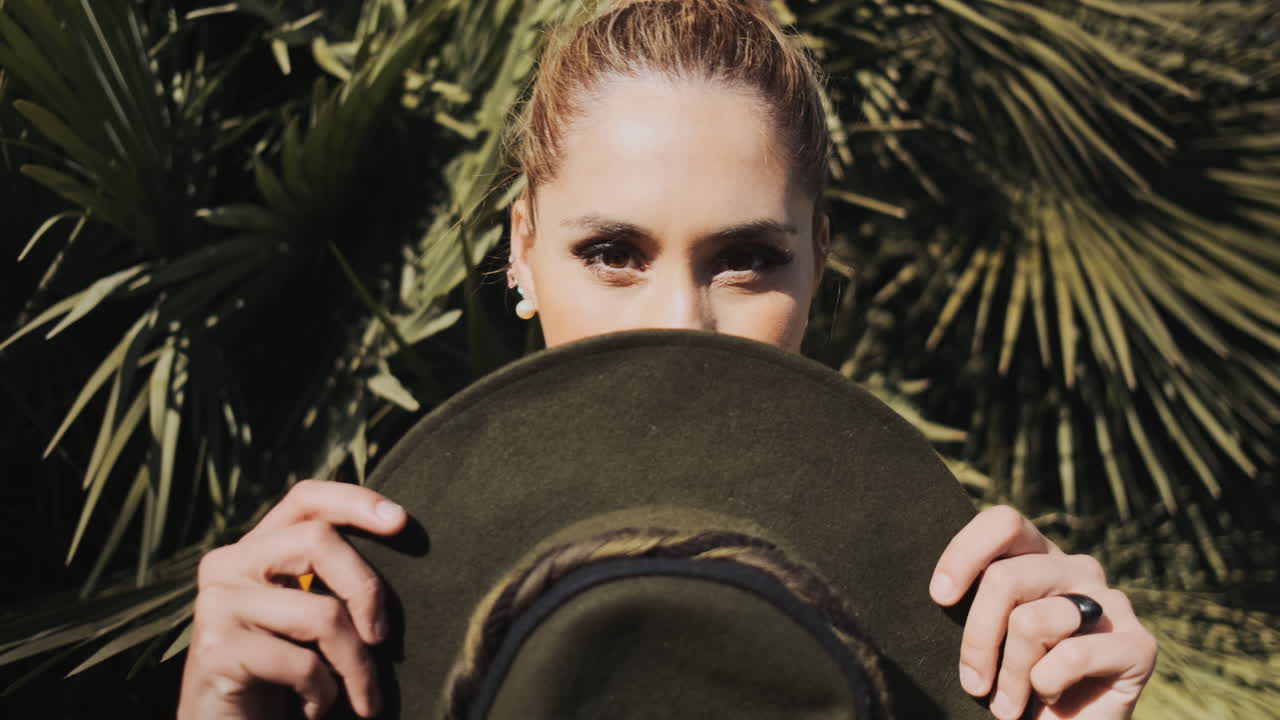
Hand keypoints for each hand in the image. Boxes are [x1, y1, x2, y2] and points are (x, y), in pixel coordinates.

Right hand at [177, 480, 407, 719]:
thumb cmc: (283, 677)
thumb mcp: (310, 617)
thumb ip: (332, 579)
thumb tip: (399, 534)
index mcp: (255, 549)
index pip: (306, 499)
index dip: (355, 501)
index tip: (401, 522)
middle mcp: (227, 564)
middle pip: (319, 541)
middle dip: (367, 590)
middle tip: (382, 639)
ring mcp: (217, 604)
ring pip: (321, 612)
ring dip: (357, 665)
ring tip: (363, 698)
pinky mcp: (215, 649)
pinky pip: (301, 663)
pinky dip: (324, 694)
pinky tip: (314, 709)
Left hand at [930, 506, 1156, 719]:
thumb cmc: (1012, 683)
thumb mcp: (984, 635)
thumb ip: (971, 600)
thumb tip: (940, 589)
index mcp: (1038, 556)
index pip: (1004, 523)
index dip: (965, 553)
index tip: (940, 598)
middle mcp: (1078, 569)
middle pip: (1005, 578)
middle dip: (978, 639)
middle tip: (973, 684)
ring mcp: (1112, 603)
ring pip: (1032, 621)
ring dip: (1011, 675)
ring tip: (1008, 705)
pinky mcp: (1139, 644)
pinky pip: (1072, 654)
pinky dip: (1048, 685)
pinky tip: (1052, 698)